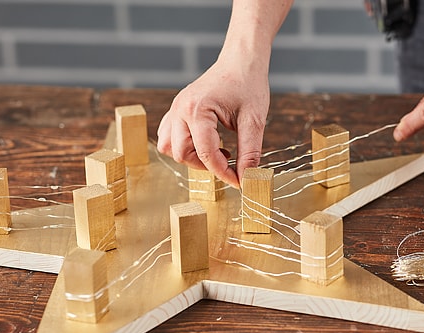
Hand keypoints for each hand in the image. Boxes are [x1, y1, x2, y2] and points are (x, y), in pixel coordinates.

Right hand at [157, 57, 269, 188]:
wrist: (240, 61)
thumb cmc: (249, 85)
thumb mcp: (254, 120)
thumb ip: (250, 152)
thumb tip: (246, 178)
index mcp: (197, 109)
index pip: (206, 153)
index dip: (223, 172)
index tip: (239, 181)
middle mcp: (180, 109)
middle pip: (182, 154)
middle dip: (205, 165)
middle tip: (229, 162)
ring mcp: (175, 109)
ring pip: (170, 147)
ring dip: (191, 156)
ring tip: (217, 150)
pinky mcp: (176, 110)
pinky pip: (169, 136)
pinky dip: (184, 146)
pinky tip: (206, 142)